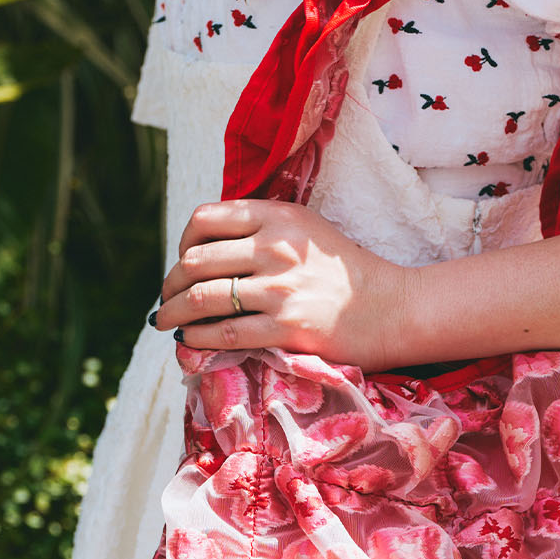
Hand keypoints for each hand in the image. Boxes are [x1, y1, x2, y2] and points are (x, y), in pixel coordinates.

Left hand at [148, 199, 412, 371]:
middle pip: (196, 260)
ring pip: (202, 297)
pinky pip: (224, 332)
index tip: (183, 261)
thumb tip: (206, 248)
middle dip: (171, 283)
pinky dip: (197, 338)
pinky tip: (190, 342)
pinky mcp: (286, 328)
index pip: (206, 219)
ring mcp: (280, 289)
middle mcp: (275, 248)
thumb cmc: (346, 273)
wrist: (393, 308)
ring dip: (174, 312)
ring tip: (166, 321)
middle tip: (167, 299)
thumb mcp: (307, 231)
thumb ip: (263, 229)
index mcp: (277, 217)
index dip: (183, 242)